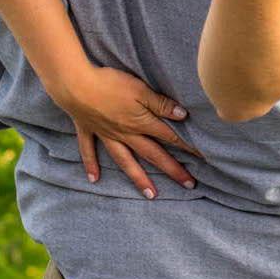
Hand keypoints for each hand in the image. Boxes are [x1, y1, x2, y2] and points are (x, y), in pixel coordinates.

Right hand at [52, 60, 198, 197]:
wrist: (75, 85)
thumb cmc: (110, 83)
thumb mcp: (140, 89)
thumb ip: (160, 103)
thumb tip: (182, 115)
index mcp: (140, 122)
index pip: (169, 136)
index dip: (187, 146)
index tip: (203, 158)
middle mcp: (125, 134)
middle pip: (153, 154)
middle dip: (172, 169)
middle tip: (189, 185)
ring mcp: (106, 135)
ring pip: (126, 161)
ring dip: (139, 178)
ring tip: (152, 195)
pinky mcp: (89, 130)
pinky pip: (89, 151)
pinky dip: (91, 165)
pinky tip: (94, 179)